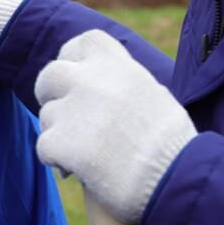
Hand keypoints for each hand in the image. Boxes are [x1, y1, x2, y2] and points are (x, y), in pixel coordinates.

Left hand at [35, 29, 195, 223]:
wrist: (178, 181)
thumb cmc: (172, 145)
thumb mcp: (152, 95)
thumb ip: (120, 81)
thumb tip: (97, 76)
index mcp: (117, 64)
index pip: (82, 43)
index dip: (74, 59)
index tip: (77, 78)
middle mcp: (90, 79)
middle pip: (51, 75)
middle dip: (52, 95)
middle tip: (67, 118)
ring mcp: (72, 109)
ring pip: (47, 115)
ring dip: (60, 133)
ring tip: (88, 154)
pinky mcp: (60, 141)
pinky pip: (44, 145)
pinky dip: (57, 160)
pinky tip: (79, 171)